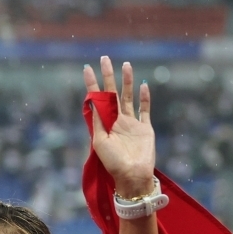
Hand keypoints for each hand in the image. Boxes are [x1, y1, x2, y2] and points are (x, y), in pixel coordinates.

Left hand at [84, 57, 154, 196]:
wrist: (132, 175)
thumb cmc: (112, 162)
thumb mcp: (99, 141)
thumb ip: (97, 121)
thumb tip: (92, 100)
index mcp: (104, 123)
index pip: (97, 98)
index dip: (92, 83)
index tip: (86, 68)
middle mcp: (117, 120)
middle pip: (112, 92)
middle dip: (109, 76)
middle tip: (105, 58)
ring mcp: (132, 123)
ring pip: (128, 97)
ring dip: (127, 81)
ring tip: (126, 65)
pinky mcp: (145, 128)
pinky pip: (145, 109)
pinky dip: (144, 98)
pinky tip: (143, 85)